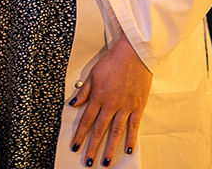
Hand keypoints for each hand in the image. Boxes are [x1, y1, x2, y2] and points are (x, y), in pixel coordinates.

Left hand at [69, 35, 152, 166]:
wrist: (134, 53)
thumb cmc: (114, 61)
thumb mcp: (93, 74)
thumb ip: (84, 91)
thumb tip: (74, 104)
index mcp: (98, 96)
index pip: (86, 120)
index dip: (80, 135)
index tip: (75, 147)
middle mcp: (111, 104)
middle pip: (100, 130)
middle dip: (93, 148)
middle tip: (88, 162)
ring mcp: (125, 106)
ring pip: (116, 132)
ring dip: (110, 148)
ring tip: (106, 162)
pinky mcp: (138, 106)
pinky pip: (134, 126)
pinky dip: (132, 139)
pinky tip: (129, 149)